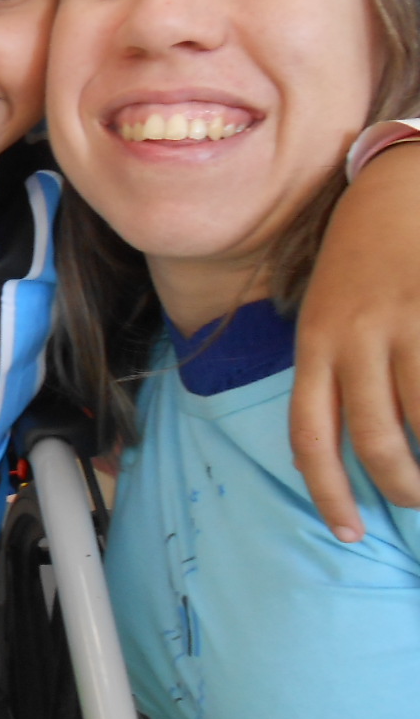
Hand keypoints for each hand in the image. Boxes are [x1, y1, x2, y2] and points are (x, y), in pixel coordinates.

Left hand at [292, 143, 419, 540]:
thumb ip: (325, 378)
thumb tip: (320, 452)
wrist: (395, 187)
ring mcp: (403, 323)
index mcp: (313, 345)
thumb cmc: (361, 263)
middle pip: (371, 438)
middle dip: (399, 485)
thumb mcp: (323, 317)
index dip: (328, 491)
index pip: (310, 436)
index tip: (348, 531)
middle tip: (416, 504)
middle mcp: (352, 338)